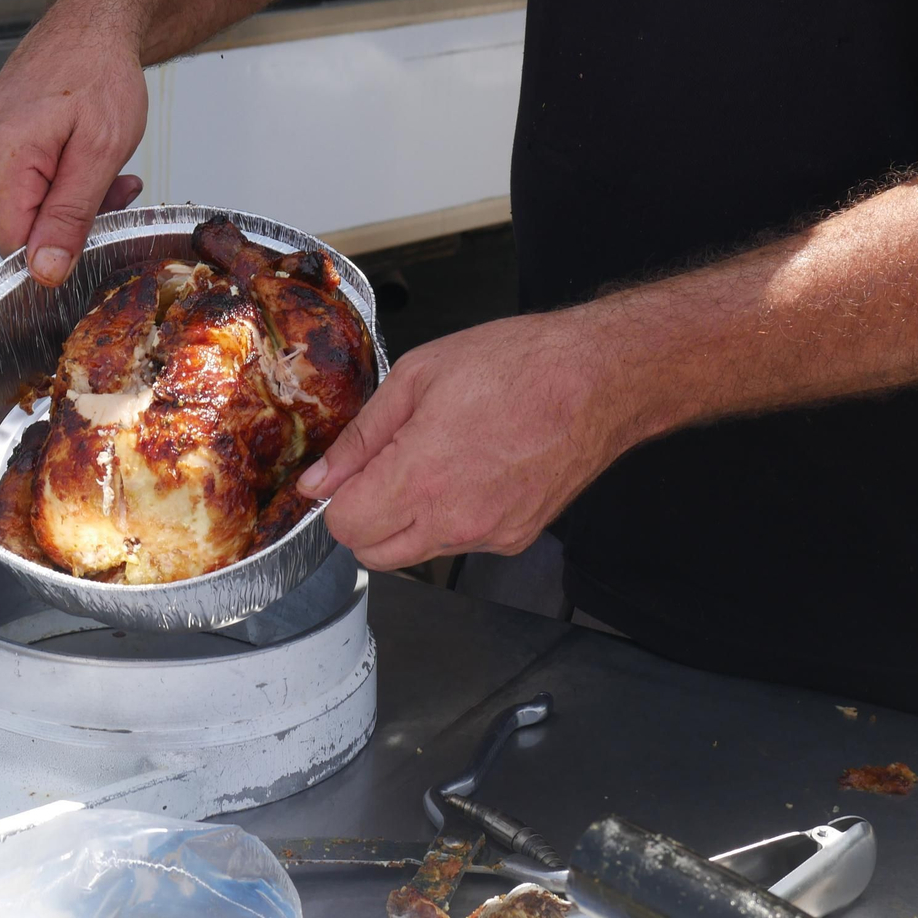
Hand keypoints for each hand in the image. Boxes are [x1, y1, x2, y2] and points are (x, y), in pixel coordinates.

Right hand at [0, 0, 147, 285]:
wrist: (91, 26)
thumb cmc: (100, 72)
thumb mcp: (101, 152)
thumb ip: (71, 216)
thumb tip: (45, 270)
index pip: (12, 245)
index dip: (57, 249)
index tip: (98, 224)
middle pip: (13, 231)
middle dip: (67, 224)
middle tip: (113, 192)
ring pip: (18, 213)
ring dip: (64, 206)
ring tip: (102, 173)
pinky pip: (15, 190)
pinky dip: (52, 188)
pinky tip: (80, 165)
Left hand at [296, 310, 643, 571]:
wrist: (598, 380)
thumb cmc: (517, 365)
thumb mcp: (417, 376)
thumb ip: (360, 437)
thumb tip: (319, 479)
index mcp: (421, 475)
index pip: (345, 528)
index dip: (338, 498)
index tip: (351, 472)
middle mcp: (453, 518)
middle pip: (375, 553)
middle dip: (366, 516)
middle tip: (386, 467)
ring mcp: (488, 535)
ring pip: (417, 552)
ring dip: (408, 520)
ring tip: (437, 460)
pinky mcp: (515, 538)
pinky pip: (460, 545)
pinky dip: (450, 520)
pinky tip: (471, 472)